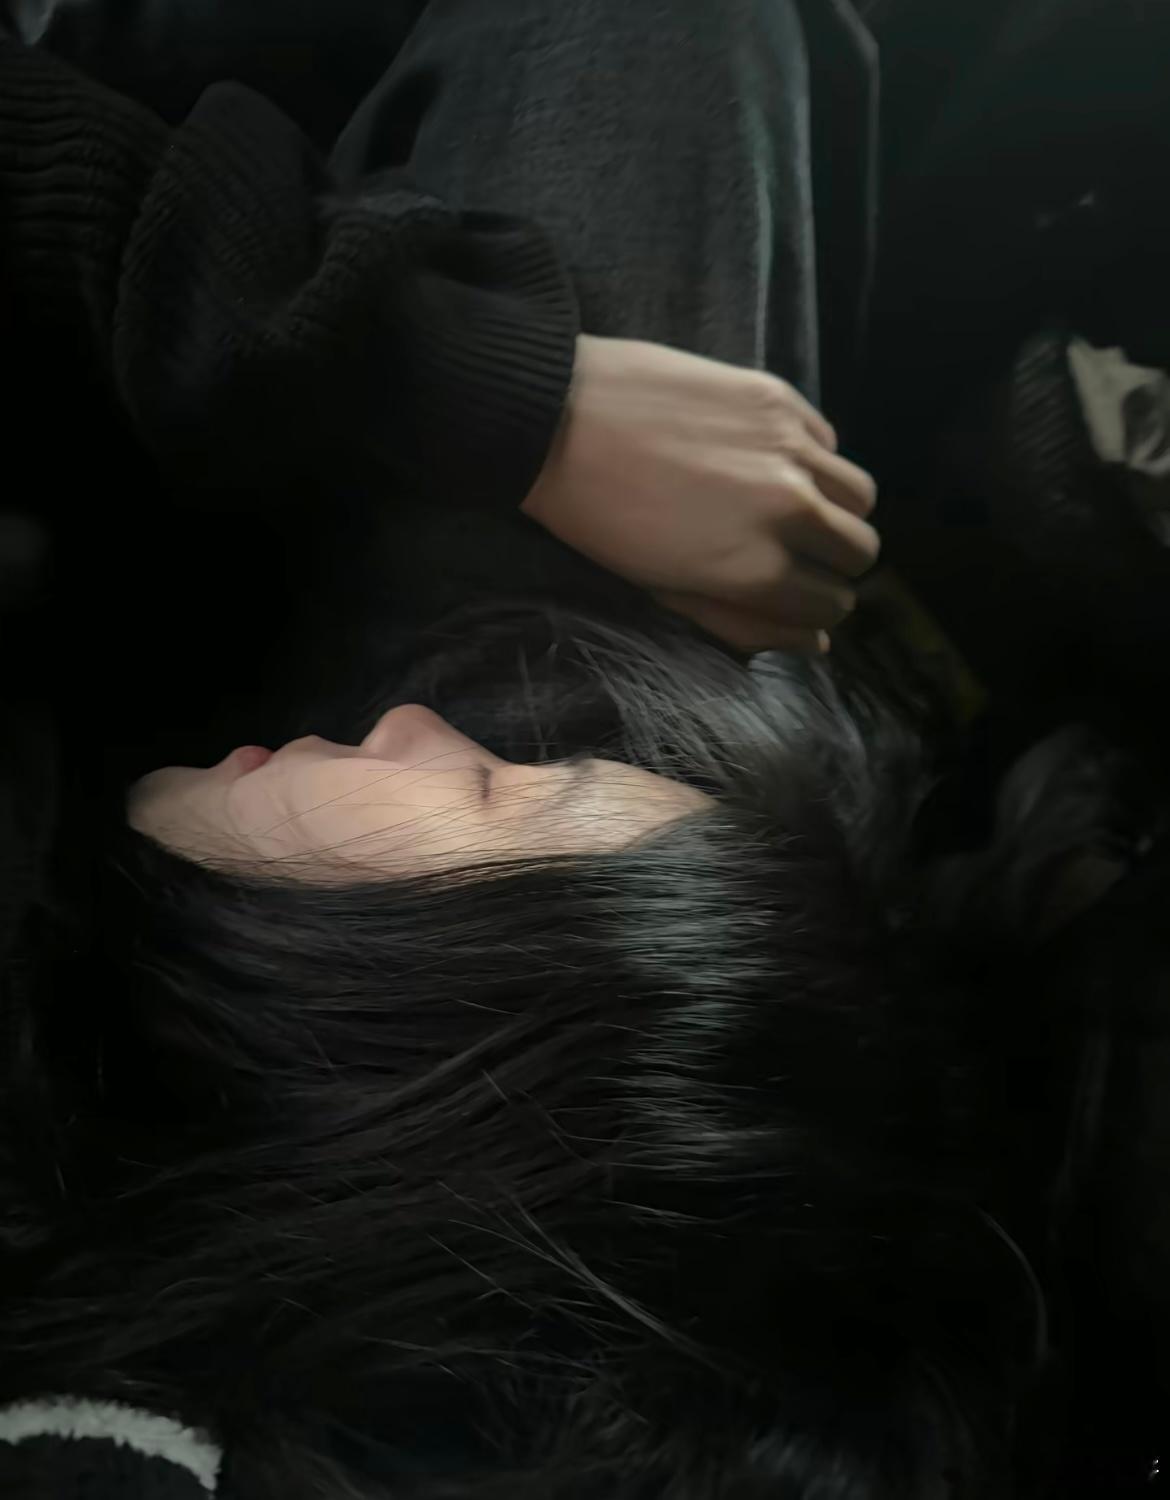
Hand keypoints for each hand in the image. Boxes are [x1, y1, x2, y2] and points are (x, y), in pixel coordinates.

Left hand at [522, 335, 878, 652]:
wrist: (555, 419)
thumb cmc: (599, 519)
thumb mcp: (665, 591)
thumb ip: (744, 623)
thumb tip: (815, 645)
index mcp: (757, 571)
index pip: (832, 605)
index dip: (817, 606)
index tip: (796, 593)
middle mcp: (790, 510)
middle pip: (862, 550)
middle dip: (836, 561)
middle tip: (799, 553)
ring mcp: (791, 449)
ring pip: (862, 495)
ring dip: (837, 509)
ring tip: (794, 505)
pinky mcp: (780, 398)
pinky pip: (830, 440)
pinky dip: (813, 458)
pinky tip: (767, 459)